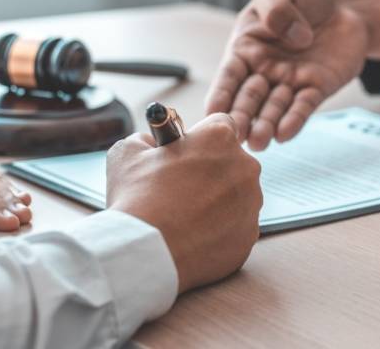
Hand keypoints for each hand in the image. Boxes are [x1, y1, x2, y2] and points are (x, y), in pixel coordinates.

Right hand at [106, 113, 262, 293]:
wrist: (145, 253)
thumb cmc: (136, 199)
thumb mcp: (128, 153)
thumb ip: (146, 139)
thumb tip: (152, 144)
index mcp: (220, 138)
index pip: (221, 125)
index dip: (201, 138)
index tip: (187, 152)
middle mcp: (245, 167)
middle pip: (232, 162)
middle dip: (211, 171)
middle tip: (182, 188)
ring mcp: (251, 203)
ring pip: (237, 196)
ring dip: (218, 201)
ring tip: (185, 217)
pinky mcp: (249, 235)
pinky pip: (237, 226)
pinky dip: (220, 230)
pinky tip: (194, 237)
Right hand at [206, 0, 370, 149]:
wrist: (344, 9)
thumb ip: (276, 7)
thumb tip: (294, 38)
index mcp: (246, 48)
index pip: (229, 76)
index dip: (220, 94)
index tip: (212, 114)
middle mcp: (265, 71)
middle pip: (248, 98)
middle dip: (241, 117)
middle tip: (235, 136)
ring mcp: (290, 82)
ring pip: (274, 108)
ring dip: (265, 125)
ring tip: (258, 142)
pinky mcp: (317, 88)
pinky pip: (304, 106)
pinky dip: (295, 120)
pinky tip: (285, 134)